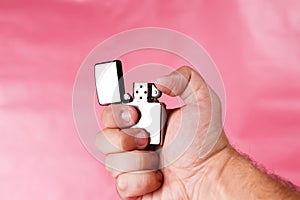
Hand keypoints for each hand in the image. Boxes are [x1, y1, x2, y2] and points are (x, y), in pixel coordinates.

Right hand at [95, 66, 230, 198]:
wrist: (210, 175)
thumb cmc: (206, 141)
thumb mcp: (202, 100)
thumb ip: (184, 78)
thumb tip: (159, 80)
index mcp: (143, 121)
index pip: (111, 114)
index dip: (116, 114)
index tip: (135, 116)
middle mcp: (134, 142)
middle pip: (103, 138)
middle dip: (123, 140)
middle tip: (147, 140)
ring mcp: (133, 165)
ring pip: (111, 163)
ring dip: (138, 162)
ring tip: (158, 161)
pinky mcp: (134, 187)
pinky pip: (122, 184)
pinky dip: (142, 182)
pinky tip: (158, 178)